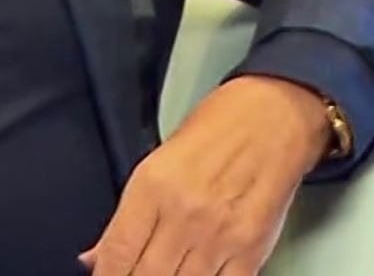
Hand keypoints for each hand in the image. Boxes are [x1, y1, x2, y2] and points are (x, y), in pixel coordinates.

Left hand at [79, 75, 332, 274]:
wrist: (276, 113)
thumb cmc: (219, 127)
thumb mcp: (159, 161)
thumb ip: (129, 216)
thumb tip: (97, 258)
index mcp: (154, 186)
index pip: (116, 255)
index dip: (106, 275)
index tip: (107, 275)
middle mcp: (185, 212)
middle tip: (140, 271)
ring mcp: (220, 234)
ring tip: (169, 270)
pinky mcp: (251, 248)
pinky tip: (197, 272)